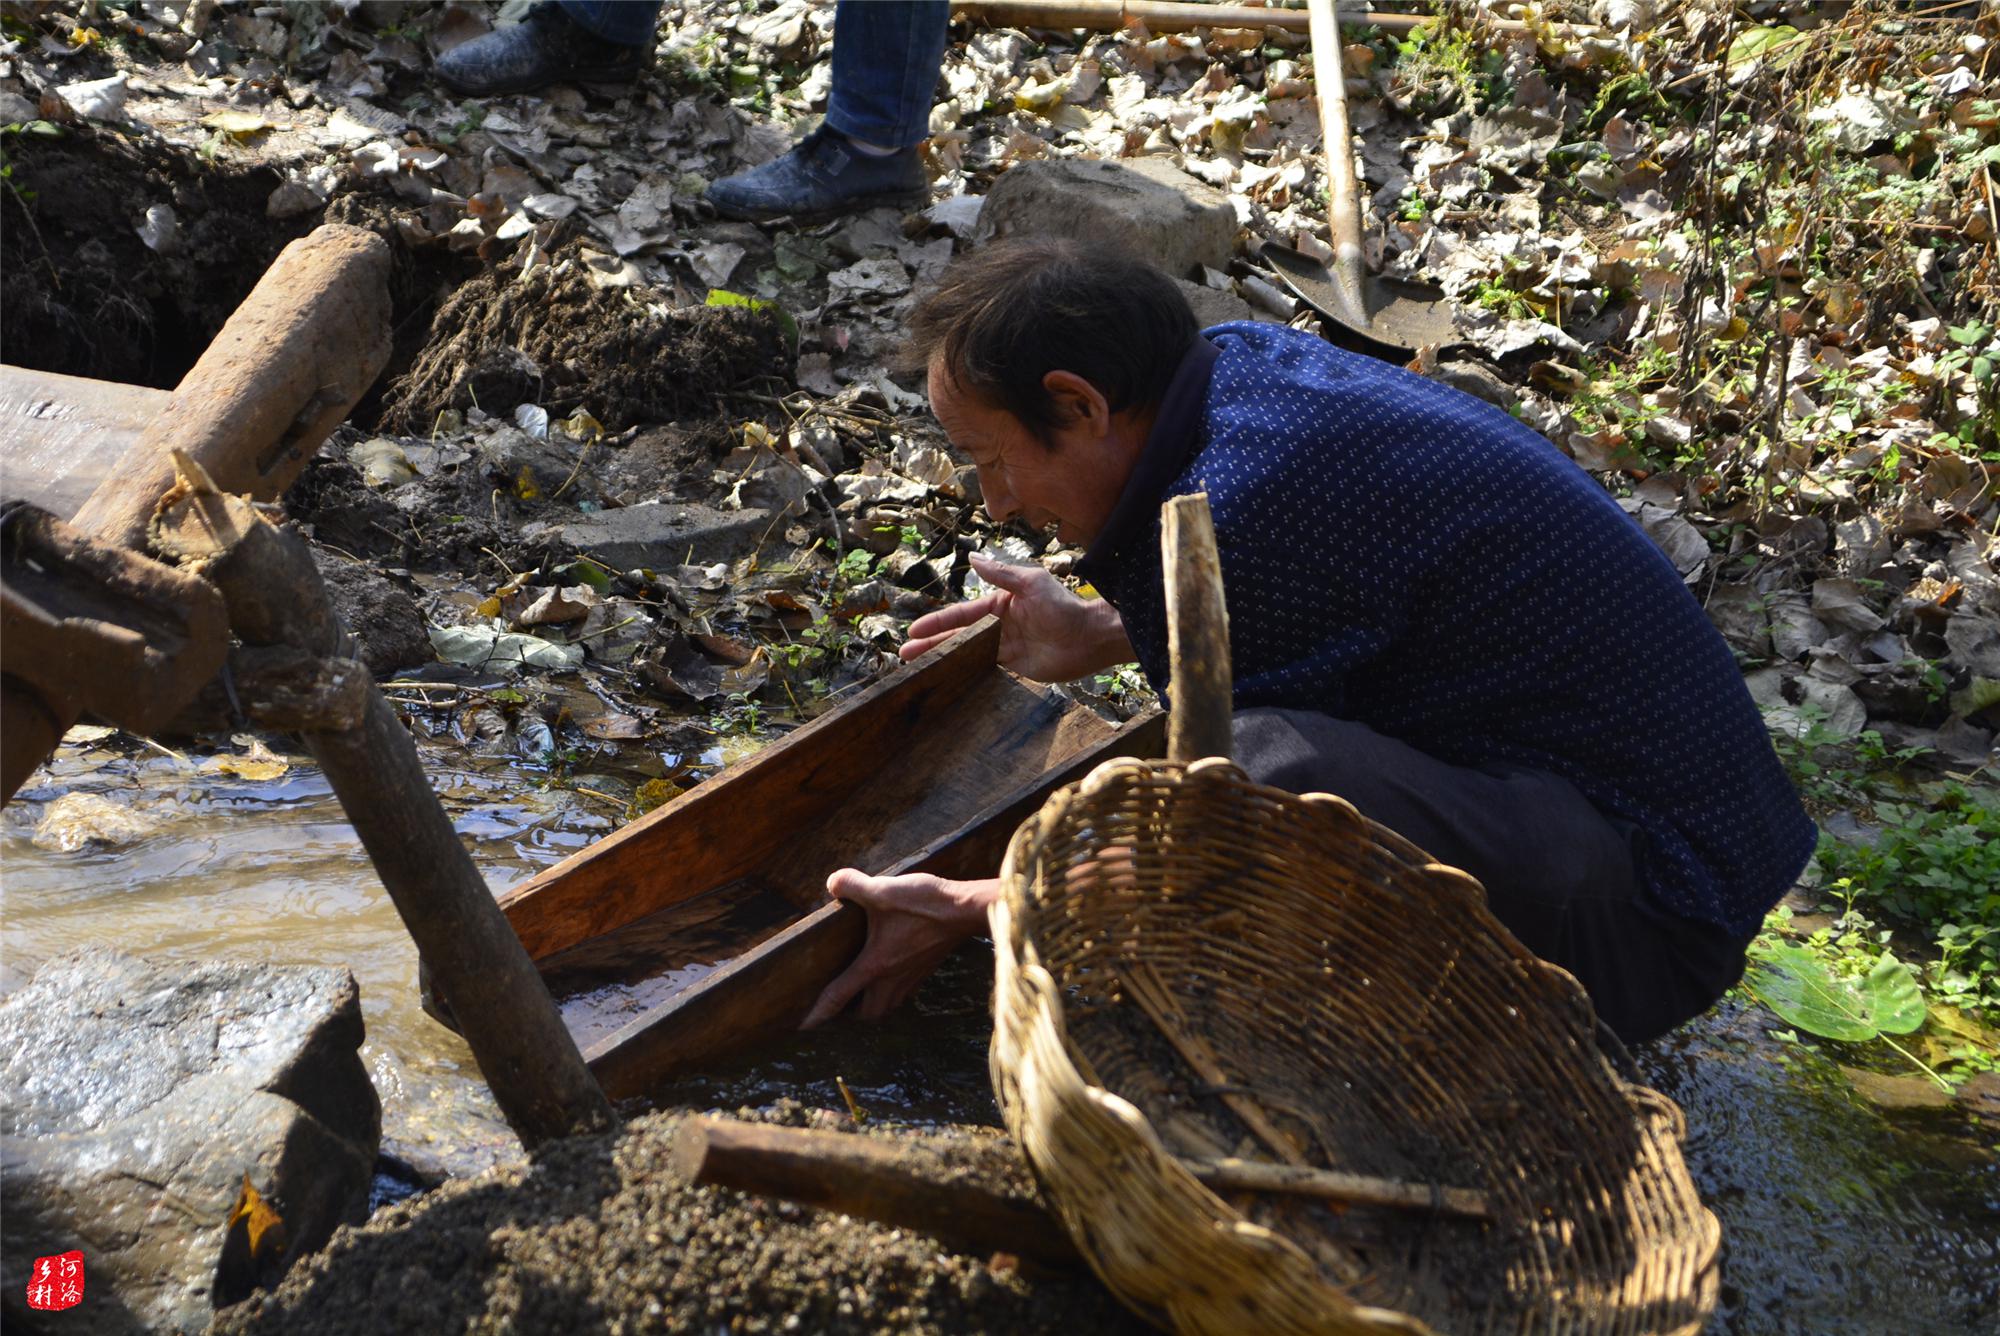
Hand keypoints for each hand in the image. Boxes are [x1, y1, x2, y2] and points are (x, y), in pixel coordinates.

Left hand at [801, 870, 999, 1027]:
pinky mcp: (926, 970)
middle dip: (849, 1017)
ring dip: (873, 1007)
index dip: (818, 1013)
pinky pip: (904, 993)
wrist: (965, 910)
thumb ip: (852, 885)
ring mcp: (911, 977)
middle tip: (836, 1007)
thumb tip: (833, 883)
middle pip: (868, 1014)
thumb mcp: (882, 889)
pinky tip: (891, 976)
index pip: (839, 996)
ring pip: (887, 1006)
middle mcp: (892, 978)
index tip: (803, 1028)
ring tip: (861, 996)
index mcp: (874, 964)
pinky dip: (893, 993)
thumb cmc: (924, 904)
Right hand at [900, 554, 1133, 682]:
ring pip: (966, 655)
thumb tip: (972, 558)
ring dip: (943, 661)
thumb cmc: (1064, 606)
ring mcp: (1004, 648)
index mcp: (999, 604)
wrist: (1090, 638)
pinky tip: (948, 681)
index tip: (914, 630)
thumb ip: (1001, 574)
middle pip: (958, 637)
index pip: (961, 615)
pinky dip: (965, 675)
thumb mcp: (1032, 583)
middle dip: (931, 645)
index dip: (937, 623)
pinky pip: (983, 671)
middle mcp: (998, 626)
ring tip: (918, 670)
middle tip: (905, 654)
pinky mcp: (1014, 667)